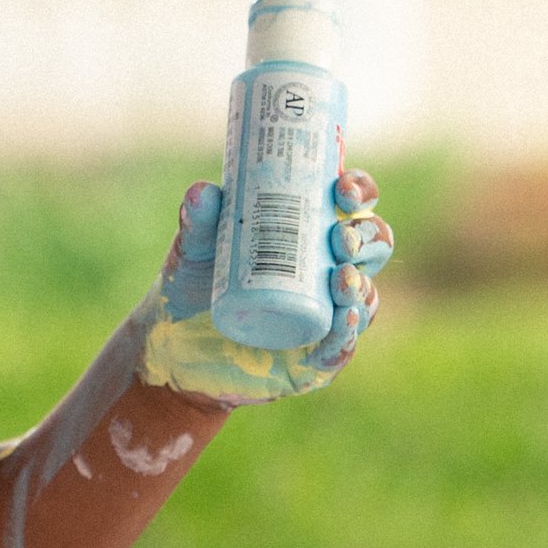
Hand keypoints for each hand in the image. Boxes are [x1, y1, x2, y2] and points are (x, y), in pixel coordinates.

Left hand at [136, 169, 393, 408]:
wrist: (175, 343)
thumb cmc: (194, 282)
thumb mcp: (194, 247)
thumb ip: (197, 219)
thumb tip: (202, 192)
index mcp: (311, 231)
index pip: (353, 203)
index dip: (360, 190)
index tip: (342, 189)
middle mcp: (330, 269)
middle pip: (372, 246)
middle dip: (365, 238)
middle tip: (340, 239)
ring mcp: (327, 314)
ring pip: (365, 296)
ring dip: (360, 285)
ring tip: (342, 279)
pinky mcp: (315, 357)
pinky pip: (342, 347)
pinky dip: (347, 333)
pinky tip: (346, 318)